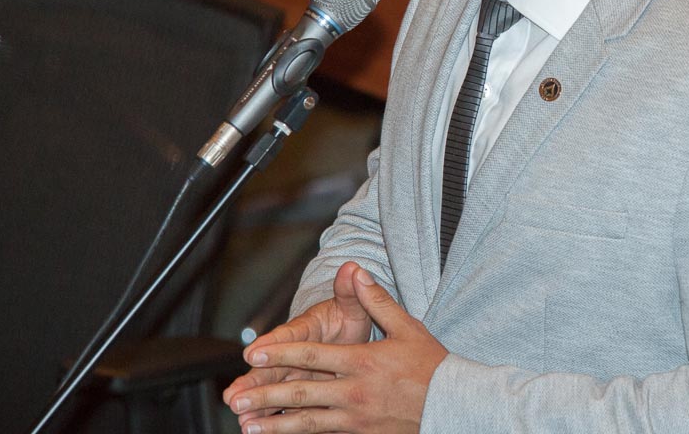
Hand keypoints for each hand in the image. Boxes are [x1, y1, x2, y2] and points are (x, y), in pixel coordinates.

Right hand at [222, 262, 375, 421]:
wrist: (346, 333)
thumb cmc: (346, 317)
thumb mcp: (350, 305)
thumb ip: (349, 291)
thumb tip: (351, 268)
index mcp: (305, 328)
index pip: (287, 335)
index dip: (271, 345)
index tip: (253, 353)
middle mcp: (293, 351)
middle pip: (270, 367)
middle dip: (253, 382)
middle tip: (234, 396)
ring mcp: (293, 372)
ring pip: (272, 388)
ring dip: (257, 403)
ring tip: (243, 418)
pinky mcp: (298, 389)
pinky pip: (284, 404)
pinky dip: (272, 417)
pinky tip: (257, 429)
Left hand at [224, 268, 448, 433]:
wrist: (453, 405)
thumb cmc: (431, 365)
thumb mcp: (406, 327)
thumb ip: (376, 300)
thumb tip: (357, 271)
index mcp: (362, 361)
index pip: (311, 356)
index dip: (279, 354)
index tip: (251, 356)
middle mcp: (354, 392)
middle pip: (301, 392)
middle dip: (265, 395)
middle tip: (235, 399)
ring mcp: (356, 419)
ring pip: (307, 422)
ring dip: (275, 425)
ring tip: (248, 427)